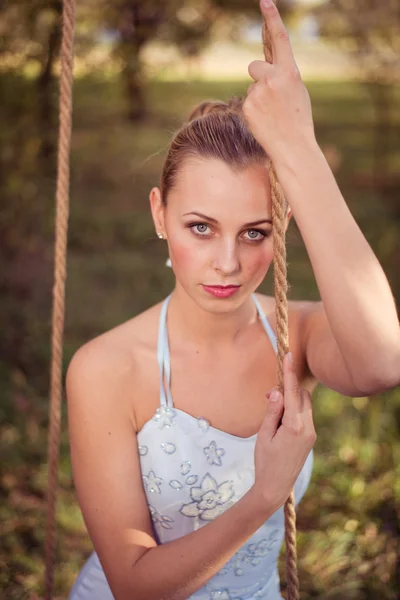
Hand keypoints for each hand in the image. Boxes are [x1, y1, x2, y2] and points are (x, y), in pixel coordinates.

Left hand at [242, 0, 316, 163]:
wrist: (293, 146)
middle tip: (271, 98)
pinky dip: (253, 110)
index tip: (264, 2)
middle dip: (259, 77)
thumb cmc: (298, 118)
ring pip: (251, 86)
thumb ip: (283, 75)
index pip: (279, 39)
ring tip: (271, 114)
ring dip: (258, 97)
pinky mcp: (248, 105)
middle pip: (254, 66)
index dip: (272, 19)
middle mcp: (273, 78)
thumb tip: (266, 68)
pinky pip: (247, 101)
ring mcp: (258, 92)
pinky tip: (264, 120)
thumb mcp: (297, 91)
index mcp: (290, 72)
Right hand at [251, 352, 315, 511]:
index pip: (292, 392)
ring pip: (304, 405)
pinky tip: (280, 422)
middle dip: (288, 390)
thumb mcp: (263, 435)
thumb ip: (272, 412)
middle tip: (268, 397)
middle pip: (301, 396)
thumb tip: (277, 392)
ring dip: (291, 401)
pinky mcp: (310, 438)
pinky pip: (304, 415)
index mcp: (294, 426)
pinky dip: (294, 411)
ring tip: (271, 415)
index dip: (289, 372)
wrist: (276, 486)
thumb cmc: (265, 461)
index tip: (288, 355)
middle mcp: (308, 428)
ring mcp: (311, 433)